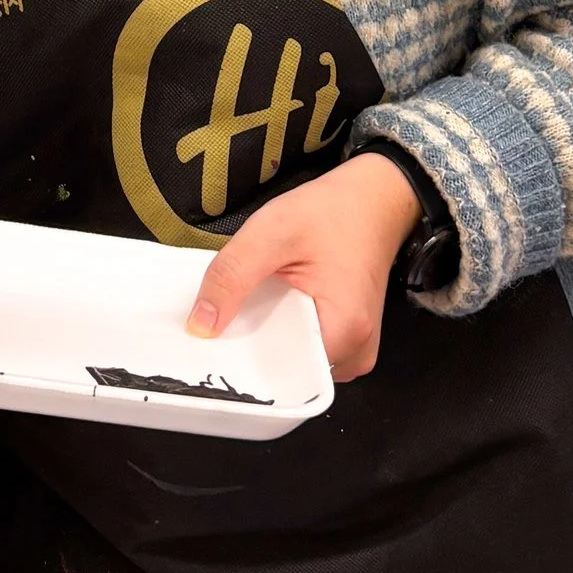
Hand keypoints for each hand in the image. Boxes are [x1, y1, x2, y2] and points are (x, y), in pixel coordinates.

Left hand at [185, 152, 422, 379]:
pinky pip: (308, 347)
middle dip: (252, 348)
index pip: (282, 371)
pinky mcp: (348, 338)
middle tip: (219, 324)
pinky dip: (285, 330)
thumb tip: (200, 326)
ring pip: (296, 360)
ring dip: (269, 337)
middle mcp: (355, 353)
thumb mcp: (270, 232)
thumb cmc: (330, 213)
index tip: (210, 349)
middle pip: (288, 370)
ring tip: (247, 310)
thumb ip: (231, 276)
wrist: (372, 200)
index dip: (242, 361)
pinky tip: (270, 307)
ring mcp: (355, 349)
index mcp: (344, 332)